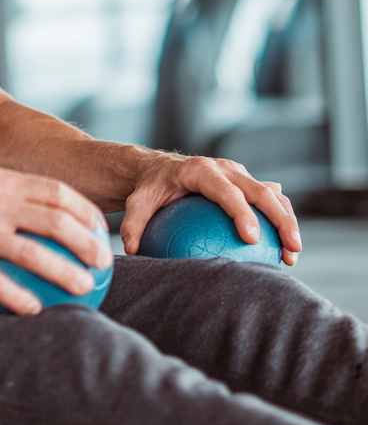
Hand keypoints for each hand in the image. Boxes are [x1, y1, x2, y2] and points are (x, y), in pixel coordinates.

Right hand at [0, 161, 112, 314]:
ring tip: (84, 288)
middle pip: (54, 222)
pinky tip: (34, 310)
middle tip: (103, 262)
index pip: (56, 191)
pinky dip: (18, 298)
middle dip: (86, 243)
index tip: (100, 227)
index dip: (85, 210)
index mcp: (0, 180)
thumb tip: (41, 205)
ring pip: (32, 254)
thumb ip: (5, 189)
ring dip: (64, 273)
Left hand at [119, 152, 300, 265]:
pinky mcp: (247, 183)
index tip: (251, 239)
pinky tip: (285, 252)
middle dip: (280, 219)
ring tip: (292, 255)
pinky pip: (271, 201)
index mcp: (201, 170)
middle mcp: (226, 168)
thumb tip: (132, 250)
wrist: (161, 169)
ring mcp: (240, 174)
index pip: (227, 191)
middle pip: (260, 191)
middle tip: (289, 250)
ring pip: (273, 195)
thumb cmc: (150, 188)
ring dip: (288, 222)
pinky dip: (283, 222)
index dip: (242, 212)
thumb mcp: (138, 202)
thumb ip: (134, 223)